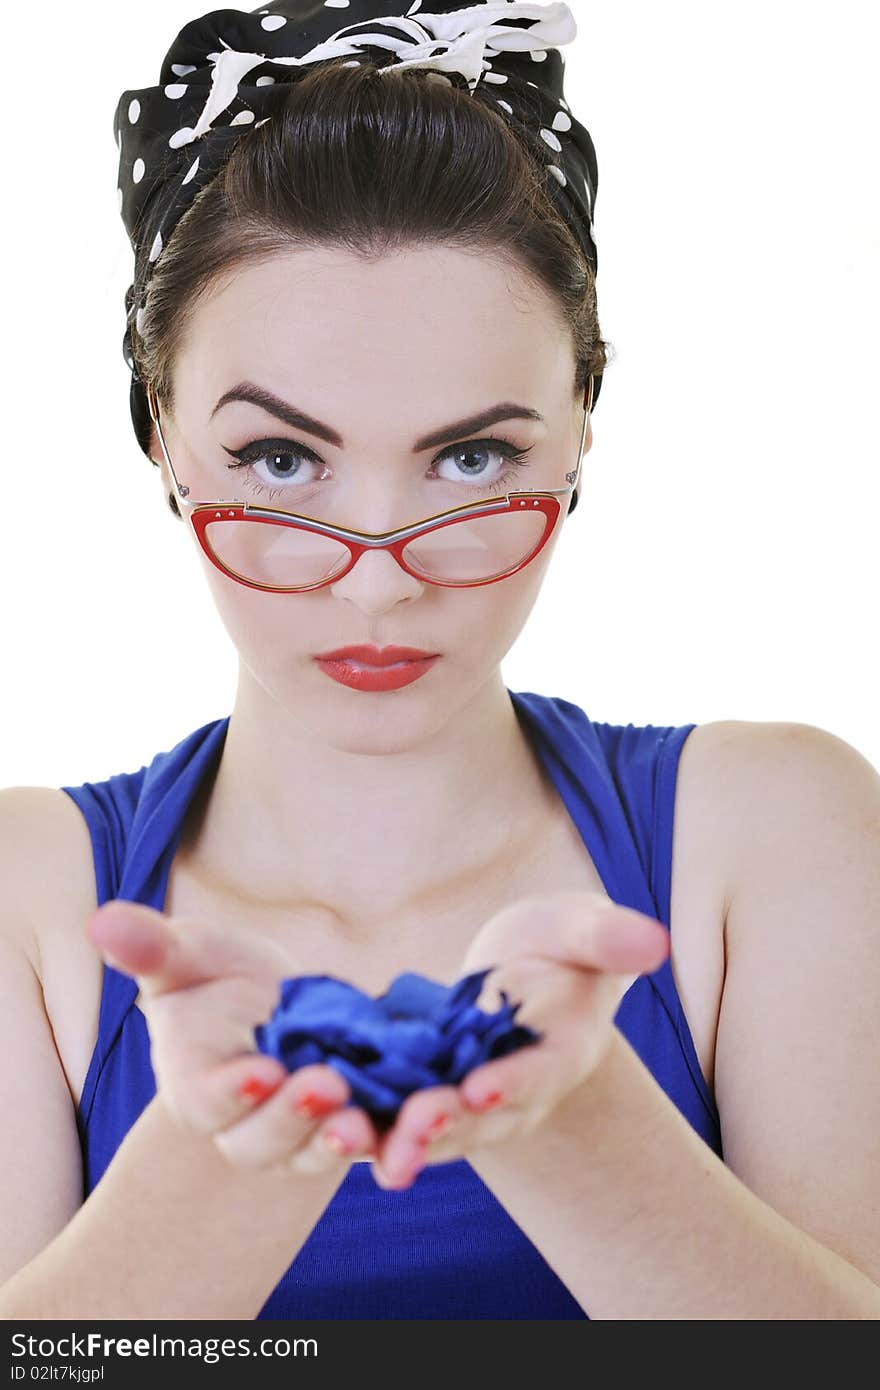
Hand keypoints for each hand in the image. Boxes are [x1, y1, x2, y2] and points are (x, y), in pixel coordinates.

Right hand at [84, 900, 382, 1174]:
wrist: (280, 1008)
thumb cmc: (218, 980)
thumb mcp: (189, 955)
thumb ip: (150, 948)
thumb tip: (99, 921)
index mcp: (198, 1086)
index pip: (207, 1100)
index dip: (231, 1091)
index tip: (261, 1068)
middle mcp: (246, 1125)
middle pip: (262, 1142)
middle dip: (292, 1119)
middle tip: (326, 1086)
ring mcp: (301, 1137)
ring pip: (316, 1154)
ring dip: (340, 1142)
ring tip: (364, 1119)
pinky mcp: (354, 1128)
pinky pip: (374, 1148)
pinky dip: (394, 1146)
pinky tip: (419, 1125)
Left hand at [357, 890, 669, 1188]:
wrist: (526, 976)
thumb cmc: (560, 947)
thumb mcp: (579, 929)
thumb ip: (607, 937)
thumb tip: (654, 942)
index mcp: (561, 1052)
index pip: (540, 1073)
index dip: (513, 1083)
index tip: (481, 1088)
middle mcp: (516, 1093)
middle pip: (483, 1120)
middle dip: (447, 1125)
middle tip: (413, 1126)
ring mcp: (469, 1104)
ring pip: (435, 1133)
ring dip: (400, 1142)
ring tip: (363, 1146)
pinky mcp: (423, 1097)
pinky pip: (394, 1121)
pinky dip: (366, 1129)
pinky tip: (330, 1132)